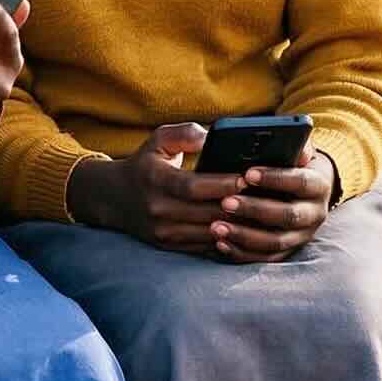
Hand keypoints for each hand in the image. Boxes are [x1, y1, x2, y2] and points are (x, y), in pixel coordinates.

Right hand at [65, 123, 249, 254]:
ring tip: (263, 215)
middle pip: (207, 213)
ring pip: (210, 233)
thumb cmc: (145, 164)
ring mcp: (164, 232)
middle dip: (239, 207)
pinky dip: (228, 239)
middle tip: (267, 198)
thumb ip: (185, 133)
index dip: (222, 184)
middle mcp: (158, 210)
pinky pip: (206, 247)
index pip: (194, 186)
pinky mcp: (170, 247)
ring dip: (238, 226)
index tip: (247, 178)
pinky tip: (247, 230)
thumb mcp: (158, 140)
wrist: (114, 199)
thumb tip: (211, 137)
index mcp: (155, 180)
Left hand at [212, 145, 335, 262]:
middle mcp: (315, 214)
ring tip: (216, 227)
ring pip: (275, 241)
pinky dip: (242, 253)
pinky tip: (220, 244)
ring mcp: (302, 236)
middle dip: (255, 209)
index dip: (275, 178)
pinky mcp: (287, 251)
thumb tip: (297, 148)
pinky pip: (265, 258)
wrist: (306, 189)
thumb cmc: (292, 163)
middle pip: (288, 216)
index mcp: (318, 185)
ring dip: (244, 235)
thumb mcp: (297, 149)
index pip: (300, 182)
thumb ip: (296, 143)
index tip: (247, 174)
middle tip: (225, 202)